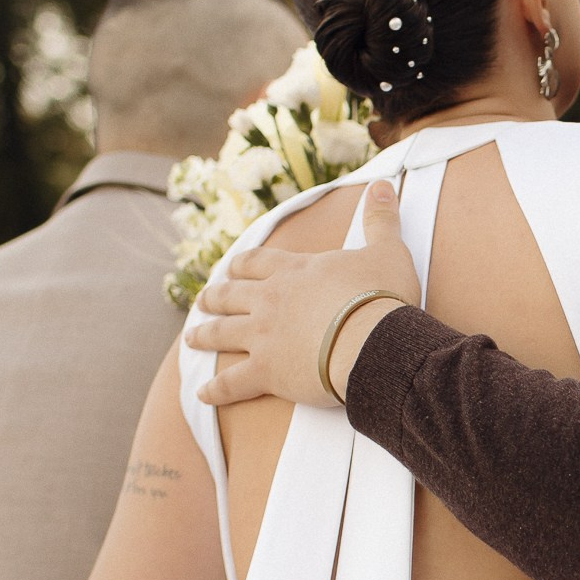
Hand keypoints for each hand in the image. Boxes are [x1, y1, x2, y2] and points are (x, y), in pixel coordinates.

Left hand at [186, 181, 420, 406]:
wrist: (373, 341)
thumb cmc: (382, 297)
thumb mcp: (387, 251)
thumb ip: (381, 220)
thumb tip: (383, 186)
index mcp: (294, 272)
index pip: (257, 262)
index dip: (243, 264)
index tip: (232, 268)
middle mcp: (269, 300)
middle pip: (231, 295)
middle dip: (215, 297)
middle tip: (204, 300)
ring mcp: (262, 336)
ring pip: (222, 333)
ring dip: (204, 334)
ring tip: (192, 337)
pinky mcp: (265, 371)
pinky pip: (231, 383)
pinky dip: (215, 390)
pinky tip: (202, 393)